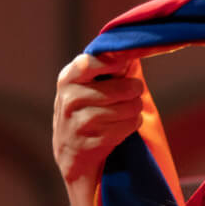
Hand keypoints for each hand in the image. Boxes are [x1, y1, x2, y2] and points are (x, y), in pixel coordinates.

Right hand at [54, 52, 145, 205]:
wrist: (72, 154)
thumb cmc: (88, 110)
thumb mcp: (90, 86)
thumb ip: (111, 67)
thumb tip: (136, 50)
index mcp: (68, 78)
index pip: (90, 63)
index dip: (112, 64)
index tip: (124, 67)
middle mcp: (68, 100)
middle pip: (117, 89)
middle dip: (133, 91)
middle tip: (135, 91)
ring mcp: (76, 124)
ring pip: (124, 110)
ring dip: (134, 110)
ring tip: (132, 110)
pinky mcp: (88, 144)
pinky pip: (123, 129)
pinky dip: (130, 126)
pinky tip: (126, 126)